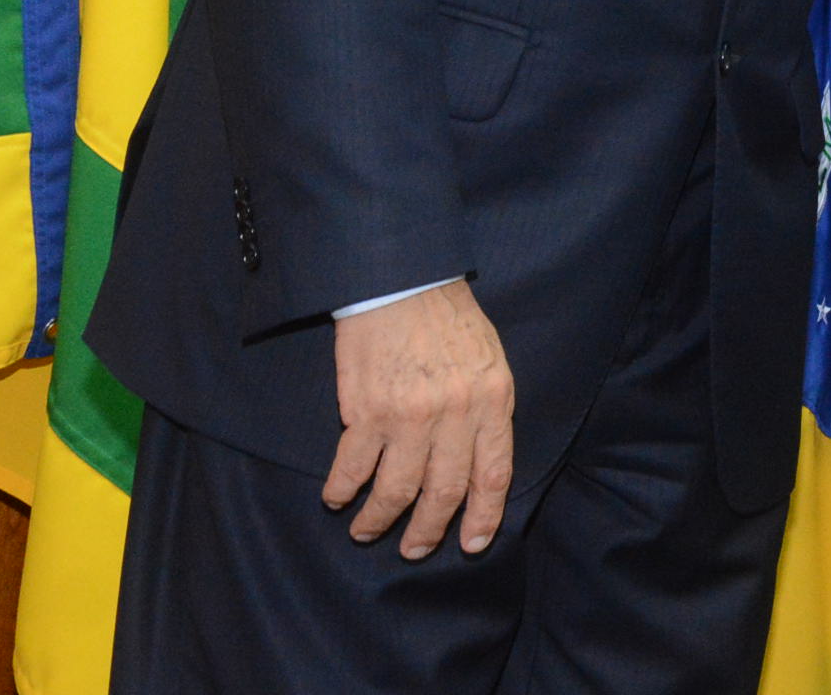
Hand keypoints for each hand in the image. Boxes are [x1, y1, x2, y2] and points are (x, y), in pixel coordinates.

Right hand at [326, 278, 515, 558]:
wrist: (402, 279)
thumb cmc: (448, 317)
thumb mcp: (489, 359)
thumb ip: (486, 409)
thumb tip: (478, 460)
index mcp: (492, 400)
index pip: (493, 474)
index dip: (484, 516)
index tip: (472, 545)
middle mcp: (454, 414)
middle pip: (444, 492)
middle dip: (428, 531)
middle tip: (415, 551)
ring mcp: (409, 416)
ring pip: (397, 489)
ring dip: (380, 519)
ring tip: (368, 532)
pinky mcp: (366, 410)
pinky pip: (352, 467)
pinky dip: (342, 490)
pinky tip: (337, 498)